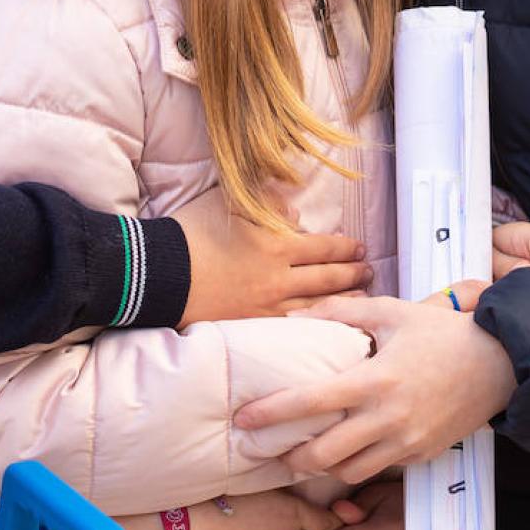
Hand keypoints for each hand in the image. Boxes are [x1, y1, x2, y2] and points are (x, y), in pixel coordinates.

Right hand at [172, 188, 370, 326]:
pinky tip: (329, 327)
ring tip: (361, 300)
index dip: (346, 248)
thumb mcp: (228, 203)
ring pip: (318, 306)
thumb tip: (294, 209)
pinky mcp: (252, 326)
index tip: (359, 248)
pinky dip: (318, 326)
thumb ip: (265, 200)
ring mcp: (267, 306)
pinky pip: (294, 328)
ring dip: (345, 303)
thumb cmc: (191, 233)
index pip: (324, 247)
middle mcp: (278, 277)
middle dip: (354, 275)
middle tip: (369, 272)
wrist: (160, 273)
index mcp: (275, 244)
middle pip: (328, 278)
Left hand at [233, 294, 516, 482]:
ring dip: (321, 469)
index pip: (311, 402)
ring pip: (348, 473)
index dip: (272, 414)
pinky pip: (378, 471)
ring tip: (302, 455)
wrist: (501, 364)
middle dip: (290, 459)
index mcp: (375, 380)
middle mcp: (387, 418)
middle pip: (323, 456)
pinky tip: (344, 454)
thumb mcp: (392, 312)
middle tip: (270, 451)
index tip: (244, 420)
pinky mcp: (420, 456)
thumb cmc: (443, 333)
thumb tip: (297, 317)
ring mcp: (406, 443)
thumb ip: (342, 311)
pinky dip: (355, 468)